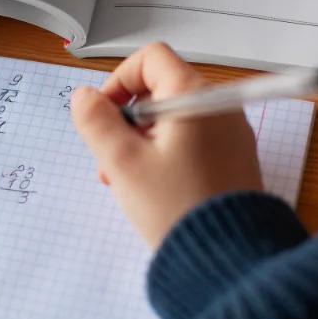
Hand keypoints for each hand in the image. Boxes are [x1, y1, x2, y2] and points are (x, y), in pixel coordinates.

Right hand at [71, 43, 262, 248]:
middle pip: (159, 90)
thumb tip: (85, 96)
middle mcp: (217, 107)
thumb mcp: (122, 162)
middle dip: (126, 119)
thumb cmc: (177, 208)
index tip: (105, 114)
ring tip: (125, 180)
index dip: (119, 80)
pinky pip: (190, 140)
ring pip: (172, 119)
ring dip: (141, 140)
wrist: (227, 259)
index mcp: (193, 96)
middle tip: (110, 157)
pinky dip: (164, 153)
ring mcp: (229, 133)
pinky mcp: (232, 158)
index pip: (150, 59)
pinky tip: (151, 188)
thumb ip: (96, 121)